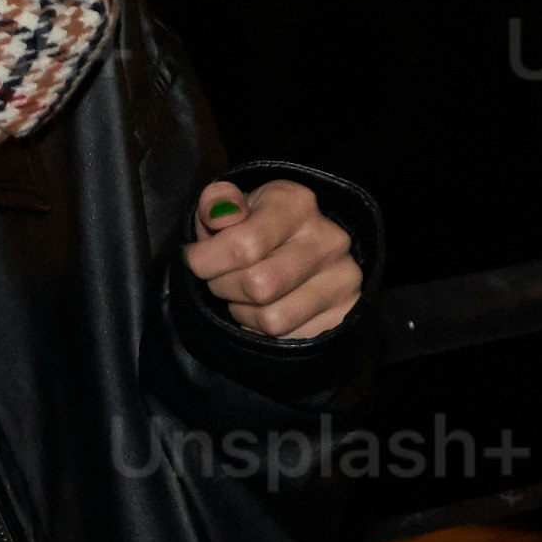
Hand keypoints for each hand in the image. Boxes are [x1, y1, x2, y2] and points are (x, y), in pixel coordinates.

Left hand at [186, 176, 360, 343]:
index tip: (195, 259)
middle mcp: (327, 239)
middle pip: (258, 286)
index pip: (243, 244)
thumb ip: (217, 203)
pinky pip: (289, 338)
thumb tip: (219, 215)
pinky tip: (263, 308)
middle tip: (219, 279)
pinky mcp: (346, 311)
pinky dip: (263, 330)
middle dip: (224, 287)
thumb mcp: (231, 205)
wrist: (300, 246)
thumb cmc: (254, 225)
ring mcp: (343, 278)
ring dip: (243, 312)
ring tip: (241, 295)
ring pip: (273, 319)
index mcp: (296, 203)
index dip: (206, 260)